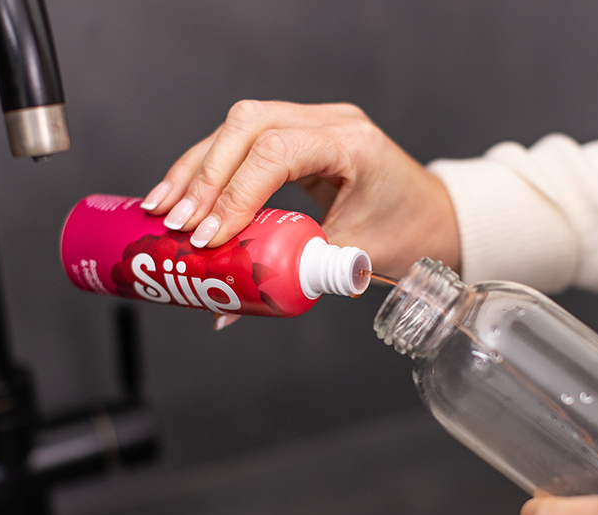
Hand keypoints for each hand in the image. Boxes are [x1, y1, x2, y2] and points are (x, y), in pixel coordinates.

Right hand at [140, 100, 459, 277]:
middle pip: (248, 126)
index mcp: (353, 144)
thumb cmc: (408, 236)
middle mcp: (331, 121)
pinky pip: (245, 139)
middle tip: (175, 222)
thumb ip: (290, 276)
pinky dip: (211, 166)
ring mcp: (315, 121)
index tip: (210, 237)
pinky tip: (184, 193)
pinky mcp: (301, 134)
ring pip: (239, 126)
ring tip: (162, 208)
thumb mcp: (353, 258)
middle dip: (204, 176)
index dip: (235, 193)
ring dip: (196, 167)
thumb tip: (224, 311)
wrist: (436, 218)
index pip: (278, 153)